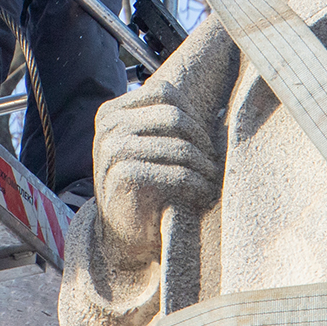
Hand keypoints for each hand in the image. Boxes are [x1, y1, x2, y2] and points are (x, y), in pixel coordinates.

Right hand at [93, 88, 218, 251]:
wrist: (122, 232)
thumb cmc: (143, 184)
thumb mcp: (147, 144)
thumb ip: (163, 121)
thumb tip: (218, 108)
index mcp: (113, 112)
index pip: (164, 93)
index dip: (191, 113)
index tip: (202, 139)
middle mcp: (109, 127)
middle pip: (174, 117)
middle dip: (201, 140)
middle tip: (212, 161)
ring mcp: (113, 151)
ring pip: (179, 147)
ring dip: (204, 166)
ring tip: (211, 178)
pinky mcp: (124, 178)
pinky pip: (177, 175)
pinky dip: (197, 185)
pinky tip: (203, 193)